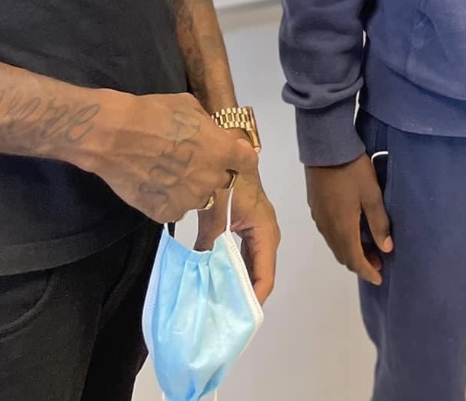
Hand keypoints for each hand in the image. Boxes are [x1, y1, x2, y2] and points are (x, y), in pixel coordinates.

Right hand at [78, 90, 256, 225]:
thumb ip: (209, 128)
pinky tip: (153, 184)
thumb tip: (212, 136)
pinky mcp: (165, 214)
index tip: (230, 153)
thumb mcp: (191, 107)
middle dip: (212, 171)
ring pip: (198, 197)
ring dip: (190, 188)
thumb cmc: (155, 113)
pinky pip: (175, 208)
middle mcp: (210, 179)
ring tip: (167, 172)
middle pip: (223, 180)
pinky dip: (168, 199)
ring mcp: (188, 200)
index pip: (248, 161)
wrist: (116, 136)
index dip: (239, 156)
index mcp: (222, 151)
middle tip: (190, 160)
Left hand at [194, 146, 280, 304]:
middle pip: (261, 271)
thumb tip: (199, 273)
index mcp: (265, 230)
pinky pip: (245, 251)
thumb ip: (209, 244)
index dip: (253, 297)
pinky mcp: (247, 222)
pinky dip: (234, 266)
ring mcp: (257, 227)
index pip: (265, 273)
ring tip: (222, 301)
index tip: (238, 317)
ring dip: (240, 280)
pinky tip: (218, 276)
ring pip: (253, 262)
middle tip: (227, 315)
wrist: (230, 147)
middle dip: (246, 294)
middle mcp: (266, 231)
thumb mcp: (216, 213)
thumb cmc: (228, 179)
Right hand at [305, 155, 392, 284]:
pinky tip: (352, 230)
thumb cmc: (353, 170)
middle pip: (343, 256)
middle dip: (361, 263)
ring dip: (351, 251)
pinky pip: (329, 233)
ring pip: (335, 245)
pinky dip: (342, 239)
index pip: (355, 261)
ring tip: (369, 248)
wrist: (326, 147)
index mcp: (342, 229)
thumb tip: (386, 248)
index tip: (380, 278)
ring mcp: (319, 218)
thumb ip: (379, 222)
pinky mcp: (316, 207)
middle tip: (378, 262)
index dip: (368, 272)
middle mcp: (328, 228)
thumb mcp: (372, 194)